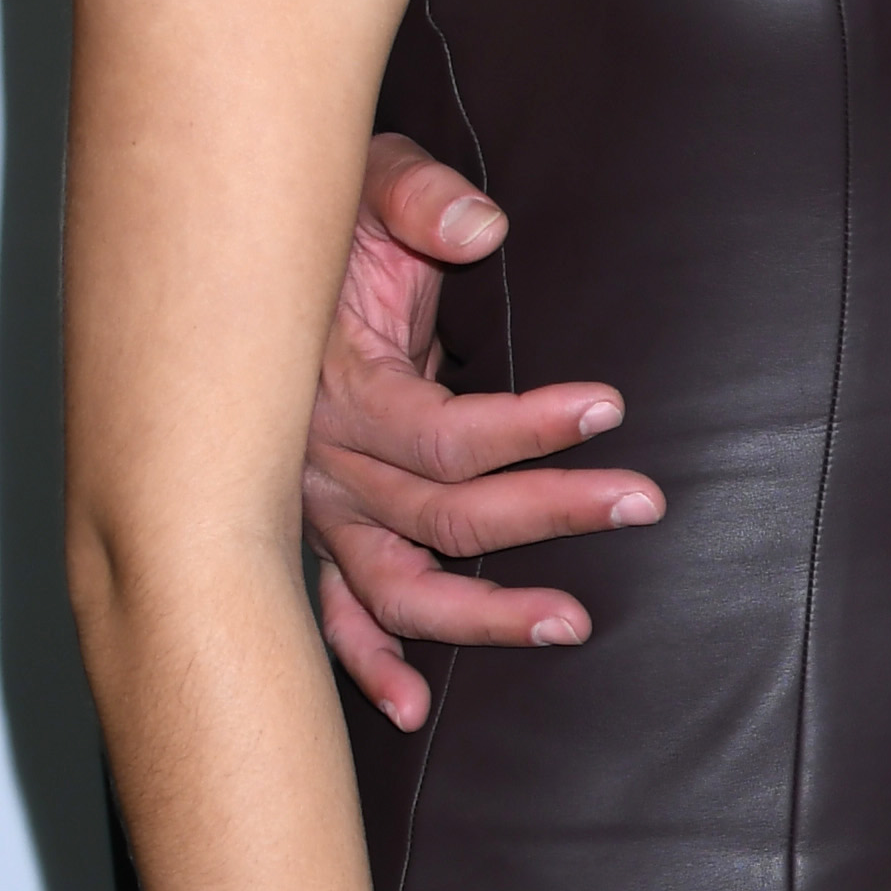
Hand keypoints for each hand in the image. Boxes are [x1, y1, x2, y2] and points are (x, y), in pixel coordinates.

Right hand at [303, 133, 660, 733]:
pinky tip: (416, 711)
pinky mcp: (315, 528)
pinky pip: (334, 613)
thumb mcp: (361, 180)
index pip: (441, 434)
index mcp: (331, 385)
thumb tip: (482, 229)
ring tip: (571, 624)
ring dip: (481, 614)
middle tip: (642, 502)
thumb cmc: (324, 218)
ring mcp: (313, 505)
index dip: (527, 428)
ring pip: (396, 585)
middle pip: (440, 516)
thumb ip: (416, 198)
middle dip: (548, 513)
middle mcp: (316, 460)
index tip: (611, 408)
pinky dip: (367, 664)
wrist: (249, 253)